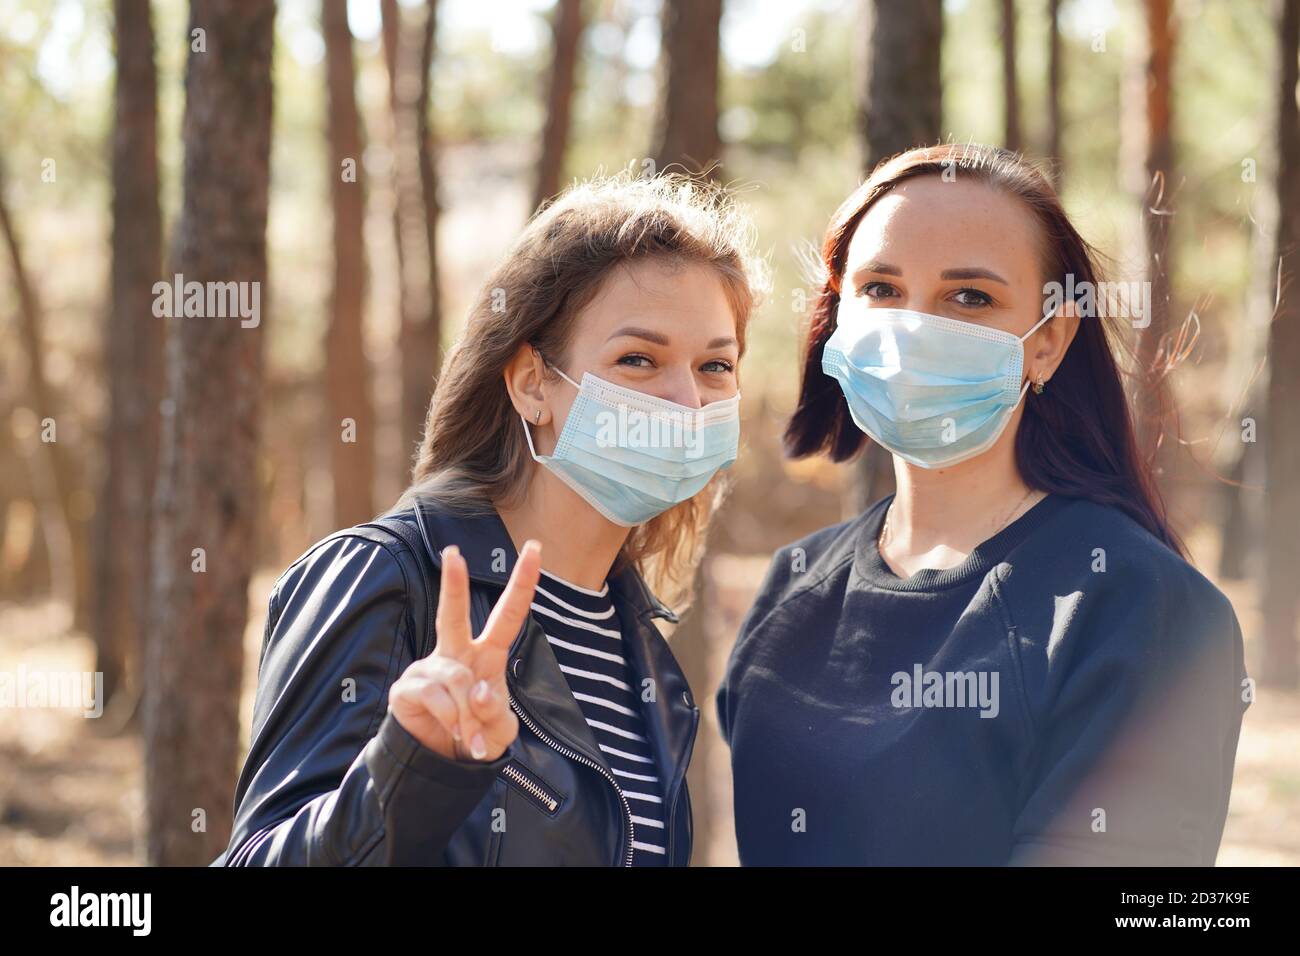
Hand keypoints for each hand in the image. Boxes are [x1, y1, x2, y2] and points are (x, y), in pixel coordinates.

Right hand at [389, 539, 540, 761]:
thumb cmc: (477, 736)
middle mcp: (457, 654)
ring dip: (468, 714)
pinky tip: (453, 732)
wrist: (443, 764)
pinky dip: (451, 718)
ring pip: (456, 678)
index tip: (535, 550)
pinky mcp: (407, 687)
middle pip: (454, 613)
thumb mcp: (500, 731)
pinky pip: (435, 695)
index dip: (522, 584)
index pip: (508, 615)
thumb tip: (479, 690)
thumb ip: (495, 712)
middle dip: (453, 584)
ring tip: (469, 736)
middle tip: (452, 553)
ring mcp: (429, 668)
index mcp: (487, 655)